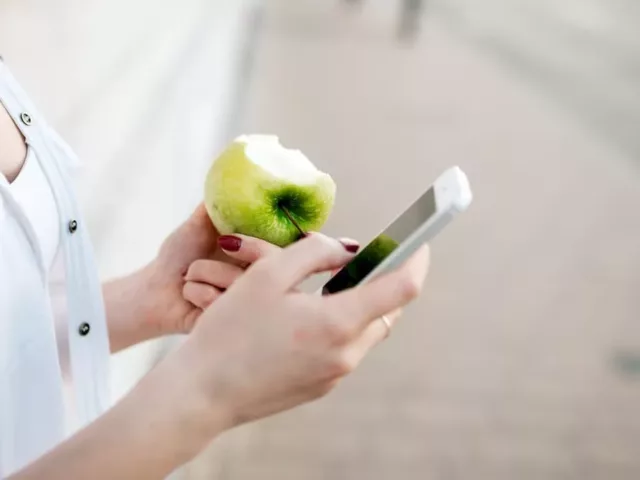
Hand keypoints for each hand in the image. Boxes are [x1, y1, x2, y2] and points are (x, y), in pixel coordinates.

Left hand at [140, 204, 278, 335]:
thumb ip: (220, 206)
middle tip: (215, 251)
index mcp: (261, 256)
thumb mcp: (199, 225)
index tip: (239, 241)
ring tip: (190, 277)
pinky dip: (197, 293)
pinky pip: (222, 304)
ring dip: (203, 274)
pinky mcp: (233, 326)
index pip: (286, 250)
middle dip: (225, 259)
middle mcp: (261, 281)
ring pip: (240, 284)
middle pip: (267, 267)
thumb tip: (234, 180)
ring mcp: (249, 306)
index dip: (265, 246)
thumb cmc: (178, 256)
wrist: (156, 290)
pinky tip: (190, 297)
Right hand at [170, 233, 429, 428]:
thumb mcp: (268, 274)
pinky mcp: (320, 386)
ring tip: (331, 287)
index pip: (402, 288)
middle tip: (365, 263)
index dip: (415, 259)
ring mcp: (334, 375)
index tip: (418, 242)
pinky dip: (339, 326)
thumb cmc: (230, 332)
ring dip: (359, 306)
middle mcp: (345, 354)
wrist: (203, 393)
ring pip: (366, 332)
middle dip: (383, 283)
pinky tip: (308, 317)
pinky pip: (344, 349)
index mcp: (338, 323)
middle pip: (387, 312)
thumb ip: (315, 252)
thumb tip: (347, 252)